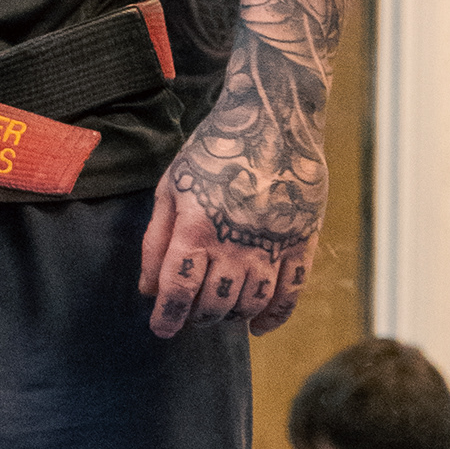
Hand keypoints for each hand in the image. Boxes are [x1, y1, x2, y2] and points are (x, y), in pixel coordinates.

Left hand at [139, 97, 324, 339]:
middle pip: (213, 303)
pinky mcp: (302, 242)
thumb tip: (148, 288)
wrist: (273, 119)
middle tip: (191, 311)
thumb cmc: (214, 150)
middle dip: (197, 316)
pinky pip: (290, 293)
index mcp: (197, 228)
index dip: (166, 317)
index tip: (161, 329)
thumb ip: (157, 240)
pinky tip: (259, 325)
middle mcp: (235, 244)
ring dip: (230, 316)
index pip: (178, 291)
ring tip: (220, 311)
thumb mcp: (172, 186)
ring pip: (249, 304)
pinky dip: (274, 316)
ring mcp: (272, 246)